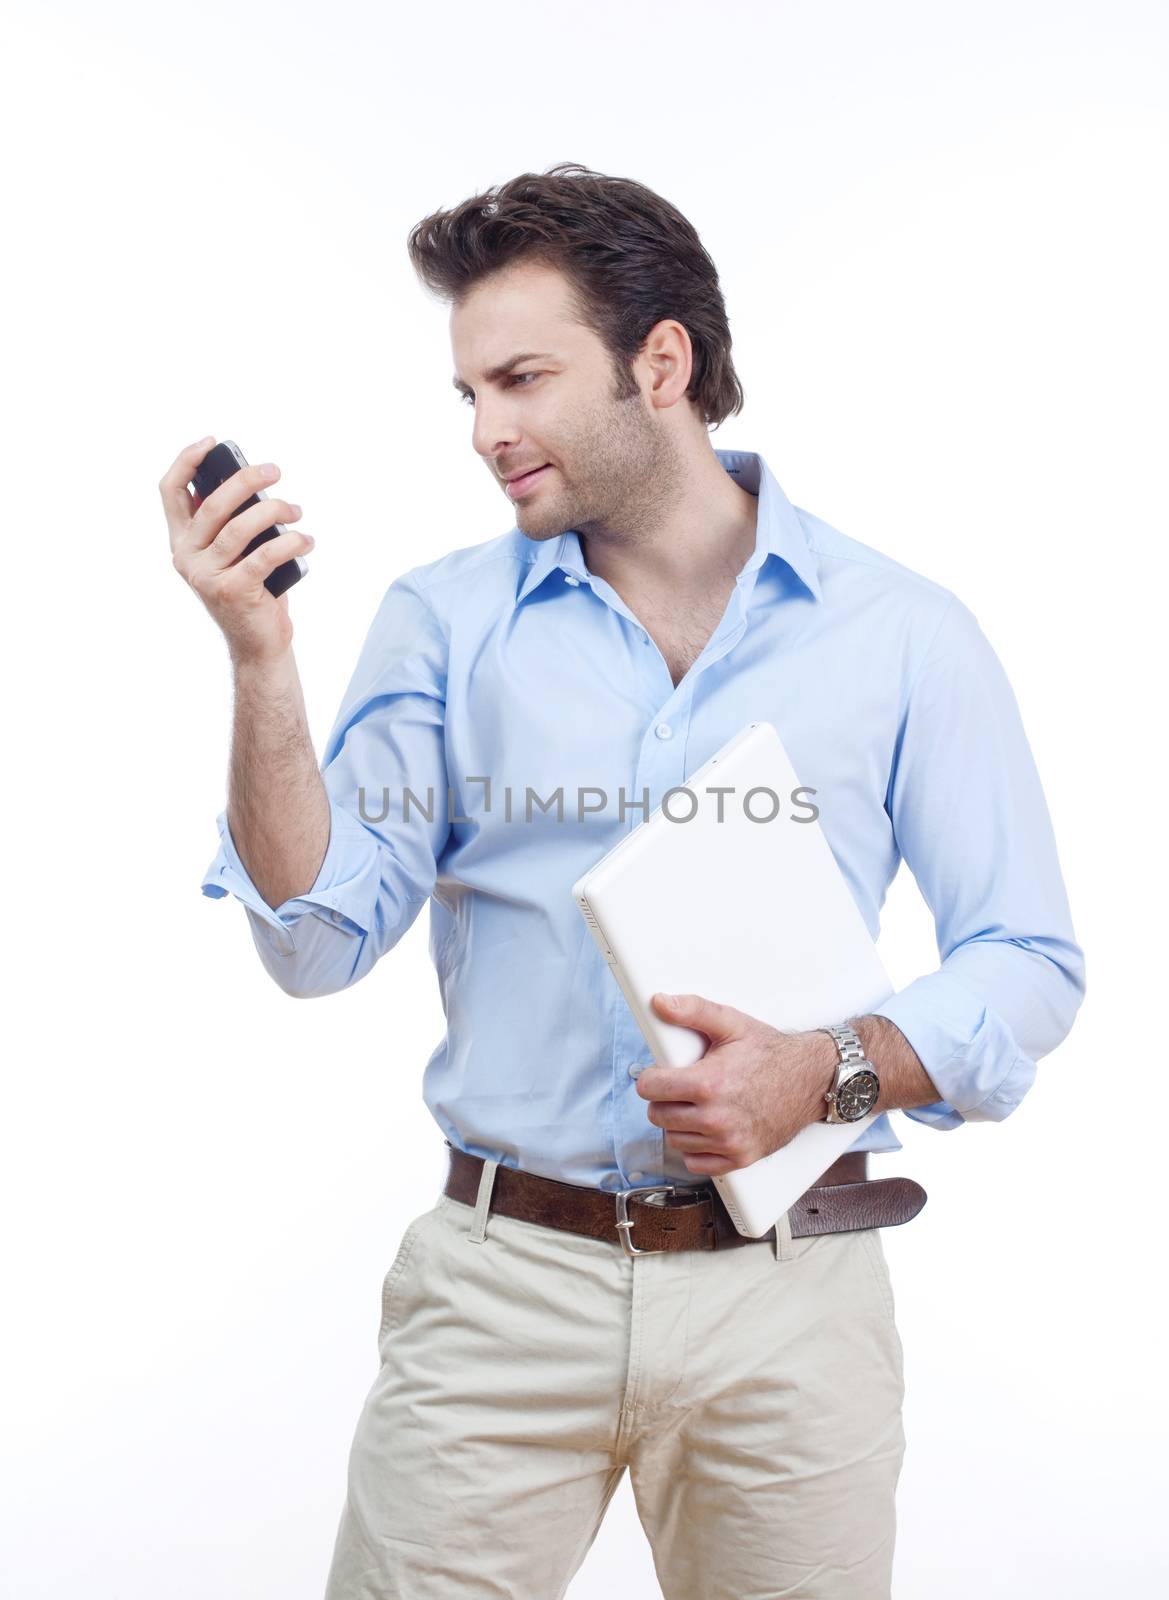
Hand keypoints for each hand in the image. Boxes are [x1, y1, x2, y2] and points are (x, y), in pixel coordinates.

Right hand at [160, 438, 313, 666]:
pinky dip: (290, 543)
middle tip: (275, 471)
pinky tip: (306, 540)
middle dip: (246, 480)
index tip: (212, 442)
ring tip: (297, 512)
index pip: (170, 492)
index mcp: (181, 541)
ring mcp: (206, 576)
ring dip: (275, 512)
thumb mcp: (233, 552)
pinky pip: (265, 555)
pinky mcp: (233, 591)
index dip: (187, 461)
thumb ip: (229, 522)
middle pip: (212, 504)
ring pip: (239, 528)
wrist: (258, 643)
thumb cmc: (251, 590)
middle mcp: (186, 557)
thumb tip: (253, 482)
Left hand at [633, 993, 836, 1176]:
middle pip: (658, 1116)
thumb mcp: (732, 1024)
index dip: (651, 1078)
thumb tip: (660, 1003)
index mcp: (709, 1084)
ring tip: (695, 1106)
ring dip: (679, 1125)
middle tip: (680, 1088)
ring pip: (675, 1140)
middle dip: (664, 1100)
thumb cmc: (772, 1054)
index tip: (660, 1074)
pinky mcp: (740, 1158)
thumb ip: (693, 1010)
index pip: (650, 1089)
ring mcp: (728, 1142)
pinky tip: (705, 1129)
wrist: (811, 1080)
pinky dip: (696, 1148)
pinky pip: (697, 1163)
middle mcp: (717, 1118)